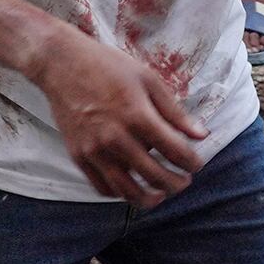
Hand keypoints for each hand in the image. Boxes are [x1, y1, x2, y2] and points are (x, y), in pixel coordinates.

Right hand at [33, 30, 205, 207]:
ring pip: (127, 190)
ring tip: (160, 196)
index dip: (192, 162)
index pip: (175, 151)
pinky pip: (102, 186)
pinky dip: (119, 193)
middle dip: (176, 184)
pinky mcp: (79, 156)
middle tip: (184, 182)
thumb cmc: (108, 67)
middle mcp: (116, 138)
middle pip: (154, 176)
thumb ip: (174, 111)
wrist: (62, 64)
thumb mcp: (148, 80)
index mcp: (137, 115)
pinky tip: (130, 188)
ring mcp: (95, 150)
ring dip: (149, 199)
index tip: (196, 164)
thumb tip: (201, 134)